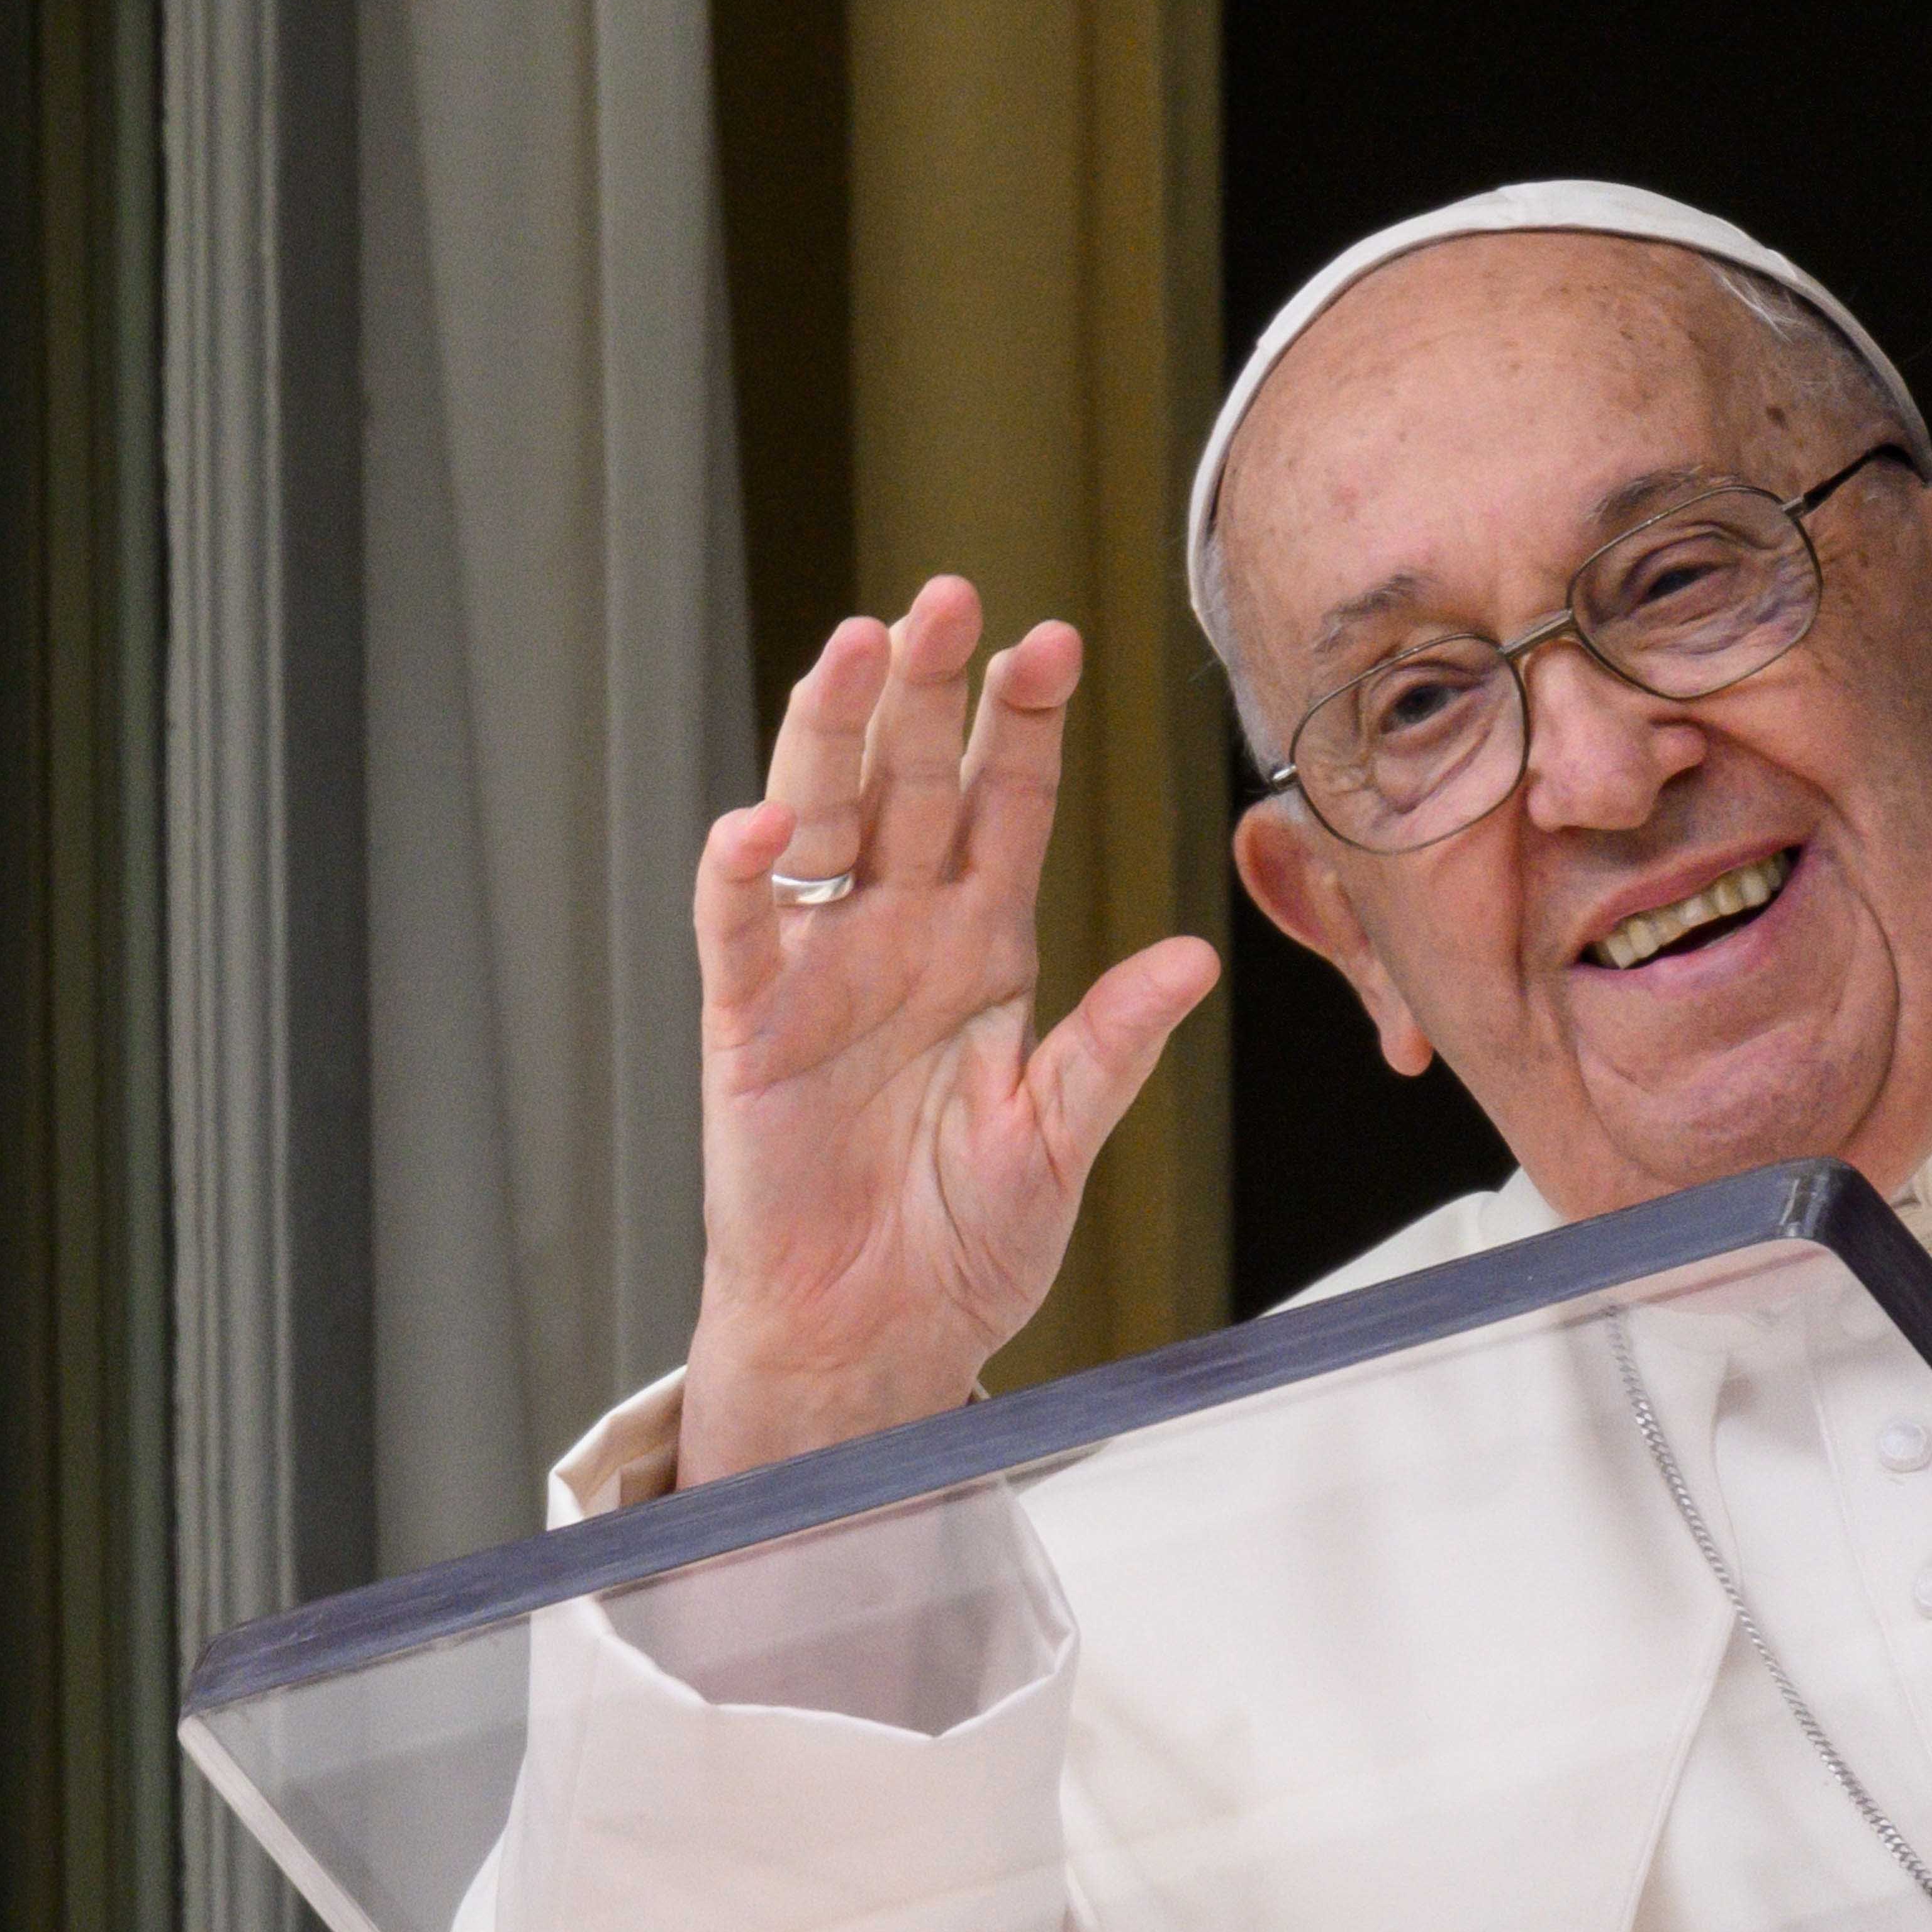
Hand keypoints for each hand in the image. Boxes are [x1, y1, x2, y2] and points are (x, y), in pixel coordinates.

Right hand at [673, 578, 1220, 1485]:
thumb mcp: (1059, 1142)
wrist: (875, 1334)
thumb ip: (1111, 1046)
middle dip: (932, 687)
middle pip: (913, 779)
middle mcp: (899, 933)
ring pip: (822, 817)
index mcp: (983, 947)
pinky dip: (743, 873)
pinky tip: (759, 820)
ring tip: (859, 647)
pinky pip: (740, 930)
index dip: (1026, 724)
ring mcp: (820, 969)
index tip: (1057, 642)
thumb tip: (1191, 960)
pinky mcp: (750, 1024)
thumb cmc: (963, 1243)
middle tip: (954, 597)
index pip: (1007, 804)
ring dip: (835, 732)